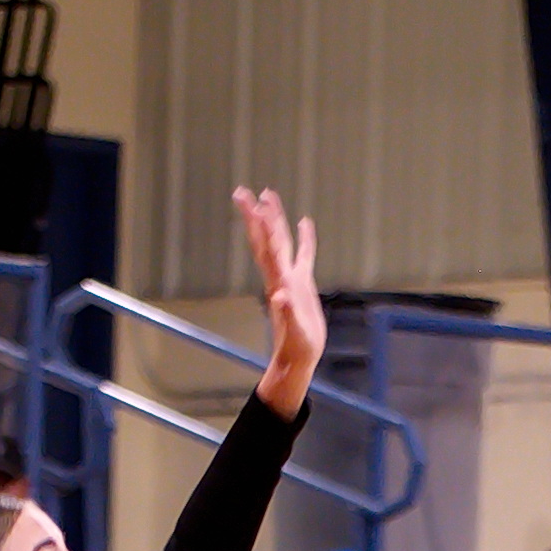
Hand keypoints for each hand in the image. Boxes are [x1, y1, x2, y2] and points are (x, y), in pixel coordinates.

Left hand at [237, 186, 324, 411]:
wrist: (297, 359)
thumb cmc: (296, 347)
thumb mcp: (294, 331)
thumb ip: (287, 313)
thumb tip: (279, 296)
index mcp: (280, 282)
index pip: (270, 247)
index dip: (264, 225)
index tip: (256, 203)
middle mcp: (281, 276)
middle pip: (267, 239)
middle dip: (257, 215)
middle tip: (244, 192)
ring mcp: (291, 278)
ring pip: (281, 241)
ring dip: (275, 219)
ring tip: (269, 196)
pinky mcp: (302, 284)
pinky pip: (303, 254)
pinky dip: (305, 238)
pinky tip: (305, 223)